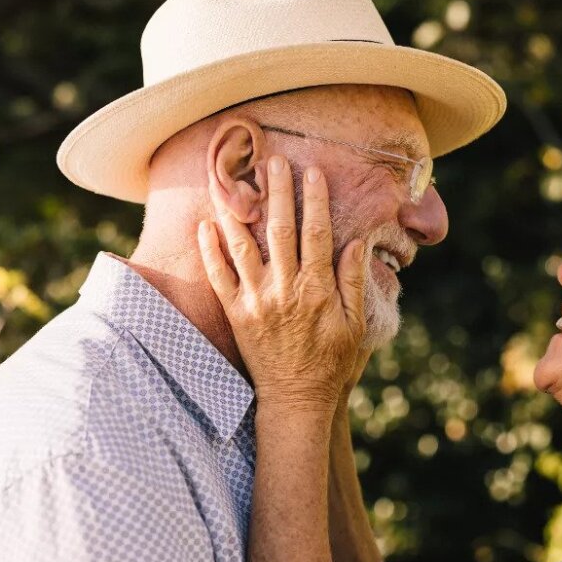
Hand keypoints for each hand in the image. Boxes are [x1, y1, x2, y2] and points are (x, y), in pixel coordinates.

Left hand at [198, 154, 367, 413]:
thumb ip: (353, 282)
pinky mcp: (236, 314)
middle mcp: (285, 290)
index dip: (315, 200)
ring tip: (234, 181)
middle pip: (280, 230)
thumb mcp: (355, 325)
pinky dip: (211, 250)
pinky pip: (219, 276)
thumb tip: (356, 242)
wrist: (295, 400)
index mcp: (317, 290)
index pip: (317, 234)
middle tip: (273, 160)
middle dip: (277, 192)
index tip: (313, 172)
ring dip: (240, 211)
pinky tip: (206, 224)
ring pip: (244, 246)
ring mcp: (256, 301)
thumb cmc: (331, 362)